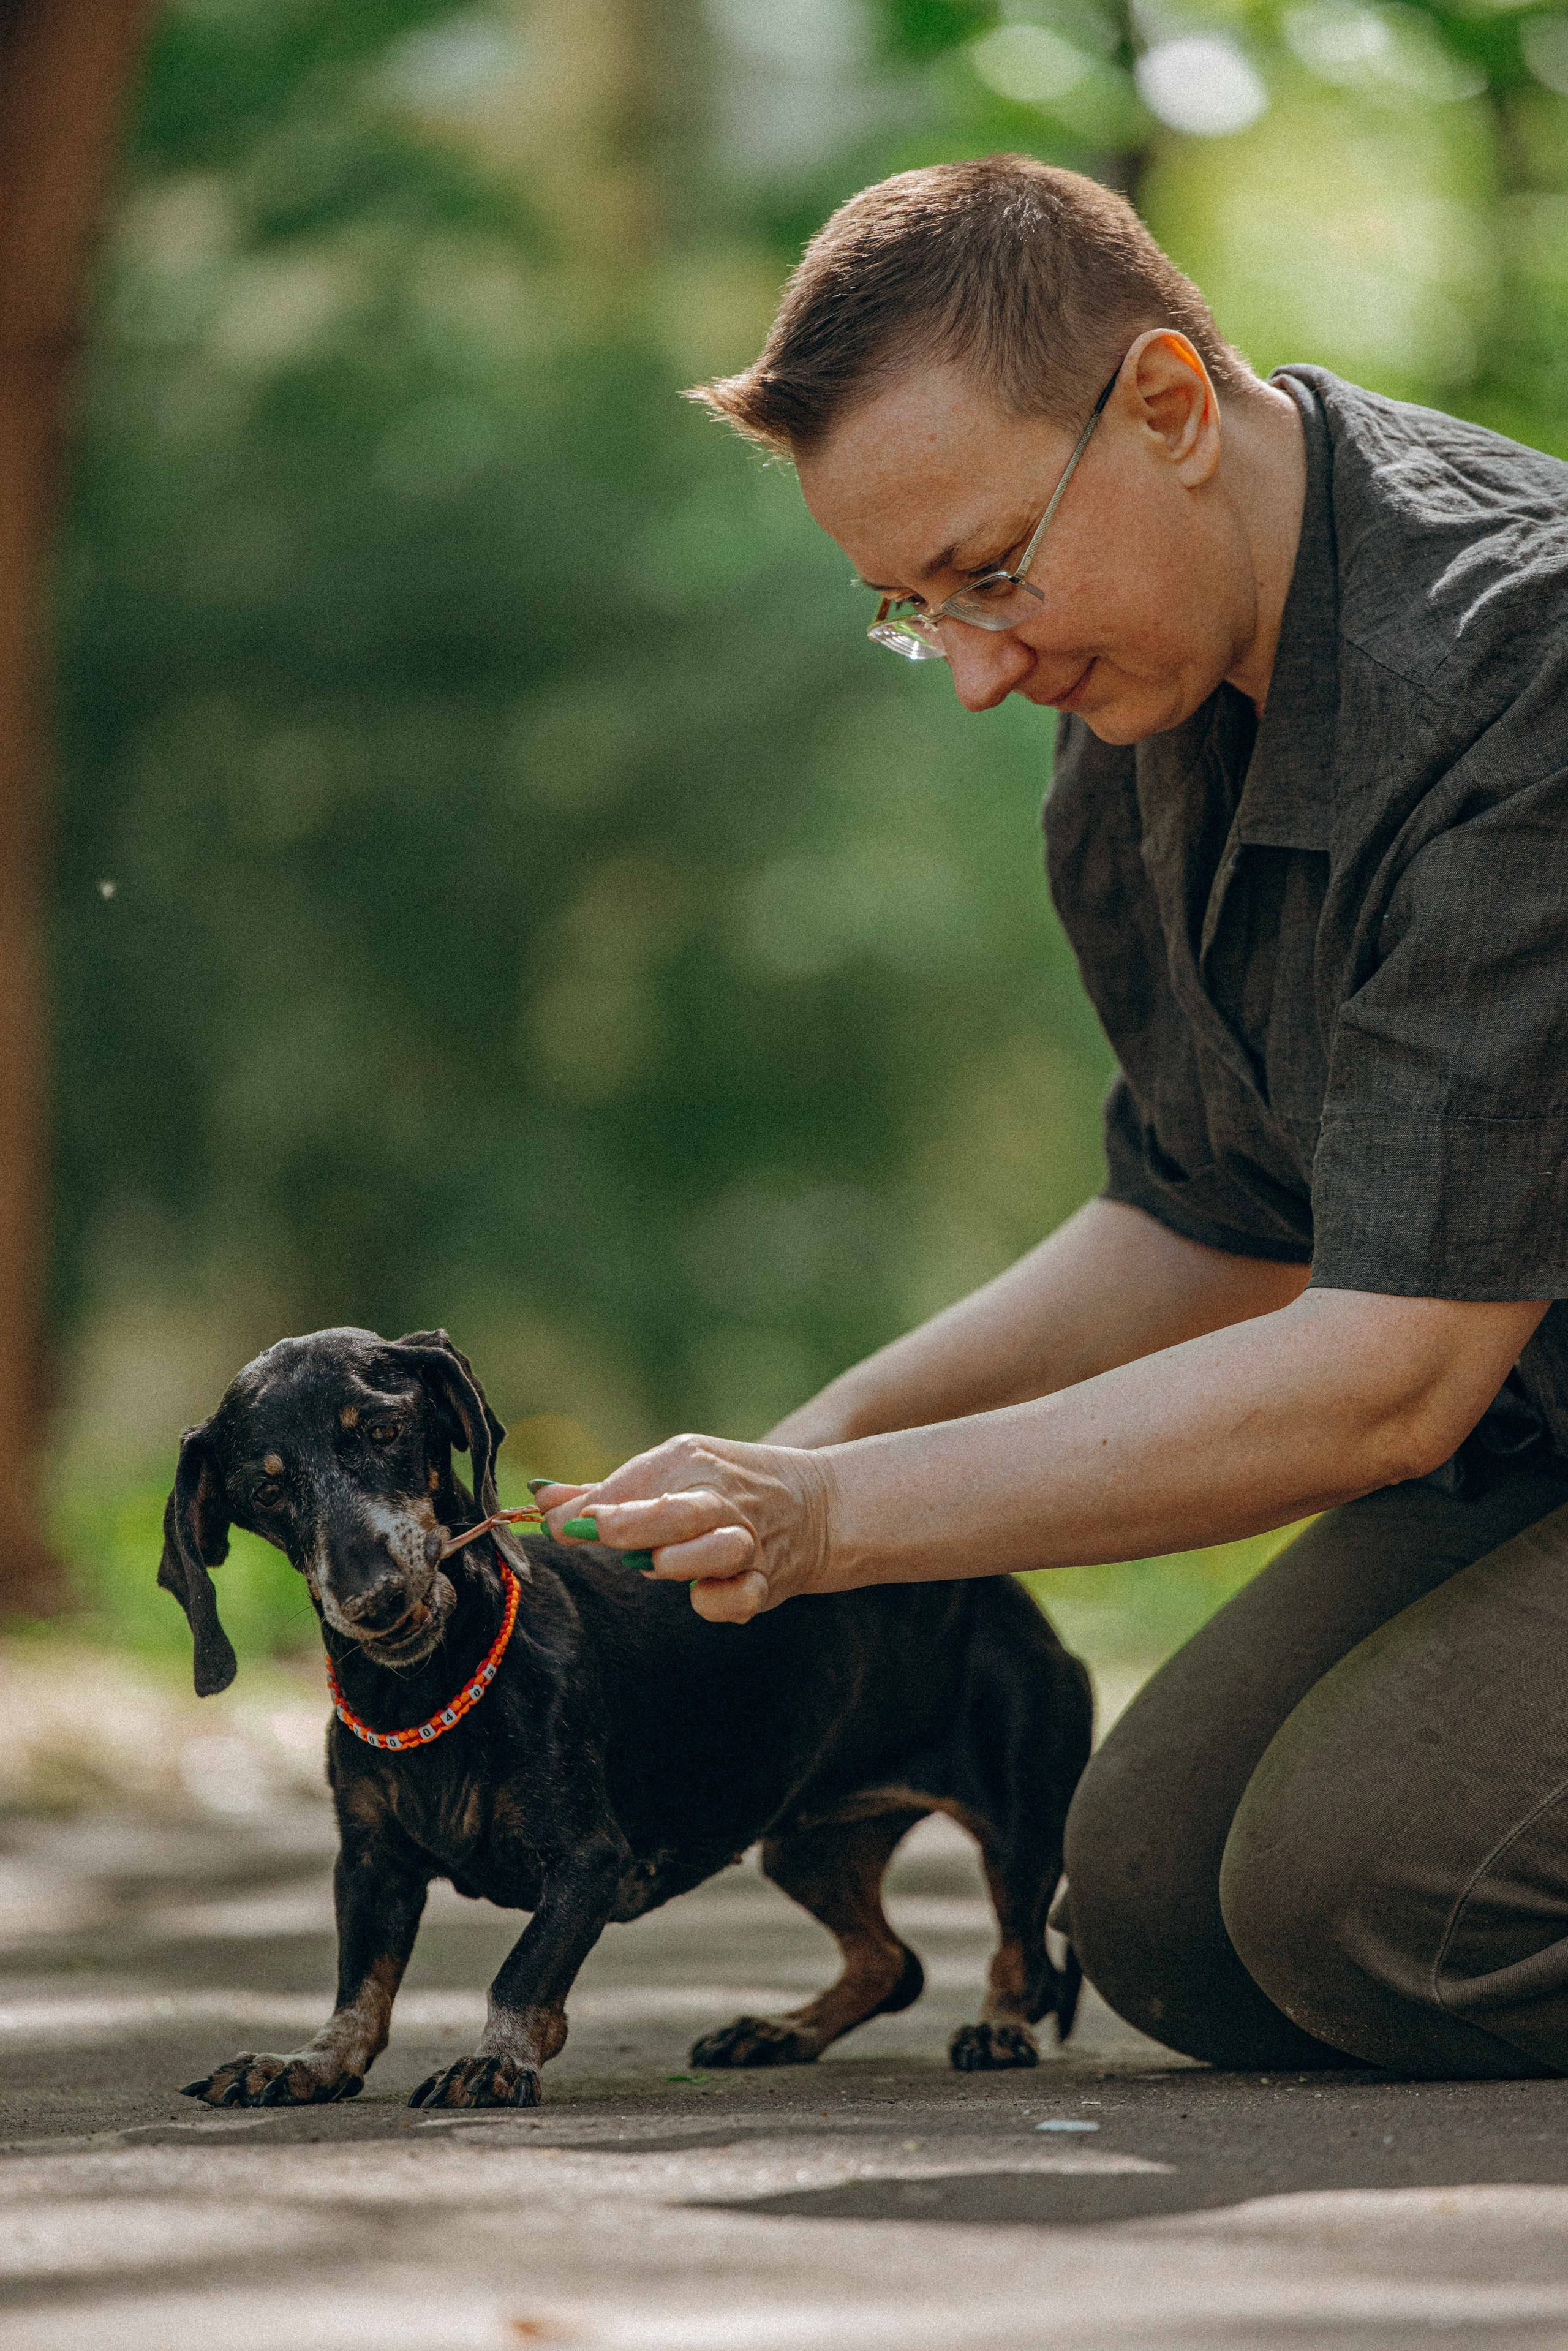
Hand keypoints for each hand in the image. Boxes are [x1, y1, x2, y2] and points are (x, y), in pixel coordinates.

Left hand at [535, 1434, 835, 1622]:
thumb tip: (540, 1498)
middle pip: (677, 1510)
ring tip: (658, 1565)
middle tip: (600, 1530)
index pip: (635, 1481)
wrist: (818, 1506)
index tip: (559, 1524)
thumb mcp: (673, 1470)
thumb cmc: (723, 1488)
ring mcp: (747, 1540)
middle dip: (633, 1522)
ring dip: (679, 1562)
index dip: (590, 1508)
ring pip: (716, 1552)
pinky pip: (739, 1598)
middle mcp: (720, 1498)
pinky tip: (701, 1593)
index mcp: (692, 1462)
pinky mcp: (767, 1581)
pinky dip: (717, 1600)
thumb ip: (607, 1490)